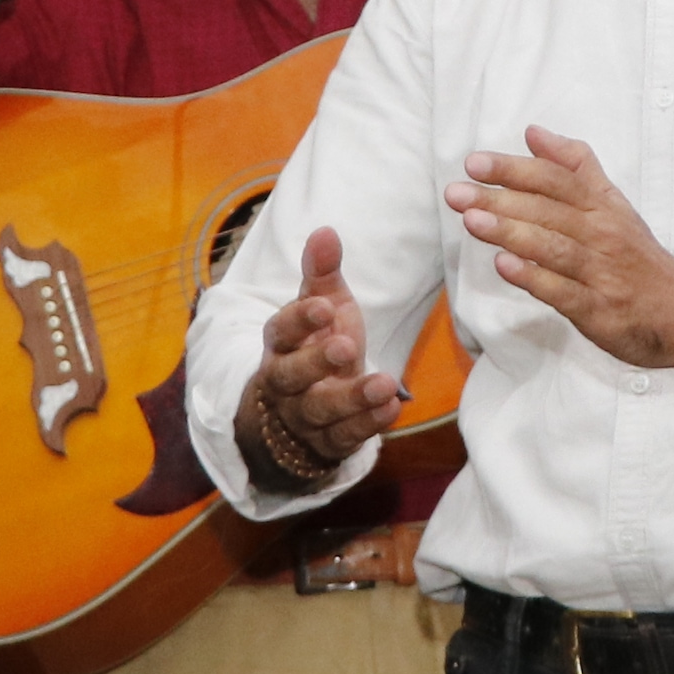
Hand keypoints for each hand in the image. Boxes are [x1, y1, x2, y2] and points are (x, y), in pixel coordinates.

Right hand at [235, 228, 404, 489]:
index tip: (324, 307)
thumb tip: (325, 231)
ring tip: (384, 382)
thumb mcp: (322, 308)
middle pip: (292, 376)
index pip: (281, 331)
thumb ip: (322, 274)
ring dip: (352, 398)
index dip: (300, 320)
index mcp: (281, 344)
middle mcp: (286, 382)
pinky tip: (392, 408)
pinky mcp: (330, 442)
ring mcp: (306, 416)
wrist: (306, 410)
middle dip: (316, 362)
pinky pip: (346, 437)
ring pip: (321, 411)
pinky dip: (369, 424)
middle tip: (345, 345)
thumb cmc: (318, 345)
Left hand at [445, 129, 673, 368]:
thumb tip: (534, 132)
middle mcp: (602, 234)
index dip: (515, 169)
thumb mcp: (612, 203)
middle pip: (548, 211)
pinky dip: (534, 278)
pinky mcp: (598, 309)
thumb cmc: (636, 256)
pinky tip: (504, 266)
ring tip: (472, 220)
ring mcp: (601, 273)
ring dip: (511, 232)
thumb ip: (575, 166)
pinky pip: (563, 291)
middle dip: (500, 199)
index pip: (556, 180)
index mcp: (602, 206)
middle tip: (457, 192)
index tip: (475, 162)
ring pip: (553, 247)